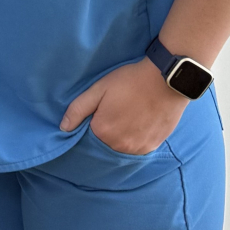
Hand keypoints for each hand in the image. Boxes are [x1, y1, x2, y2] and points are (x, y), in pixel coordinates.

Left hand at [60, 57, 185, 154]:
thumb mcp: (99, 89)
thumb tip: (63, 128)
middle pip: (105, 143)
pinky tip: (138, 123)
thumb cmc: (130, 81)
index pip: (88, 135)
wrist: (166, 80)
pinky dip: (134, 139)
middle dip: (106, 130)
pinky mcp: (153, 147)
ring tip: (128, 116)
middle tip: (116, 111)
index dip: (92, 122)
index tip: (100, 110)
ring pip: (121, 147)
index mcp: (102, 132)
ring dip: (121, 137)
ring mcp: (138, 148)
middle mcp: (119, 146)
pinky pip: (137, 148)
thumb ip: (78, 109)